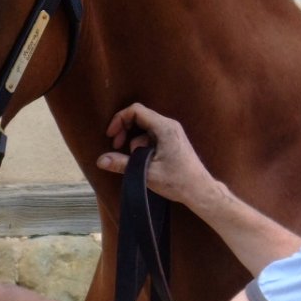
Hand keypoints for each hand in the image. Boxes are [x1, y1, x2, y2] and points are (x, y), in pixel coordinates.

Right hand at [97, 103, 216, 207]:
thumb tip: (101, 160)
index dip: (120, 119)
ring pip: (144, 128)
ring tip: (134, 160)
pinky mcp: (172, 140)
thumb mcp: (146, 173)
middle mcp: (169, 125)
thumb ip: (122, 164)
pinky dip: (143, 145)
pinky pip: (152, 135)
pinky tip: (143, 161)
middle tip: (116, 146)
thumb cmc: (177, 181)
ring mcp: (172, 132)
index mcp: (164, 128)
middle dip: (125, 130)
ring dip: (134, 141)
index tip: (111, 136)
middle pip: (139, 117)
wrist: (200, 190)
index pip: (136, 110)